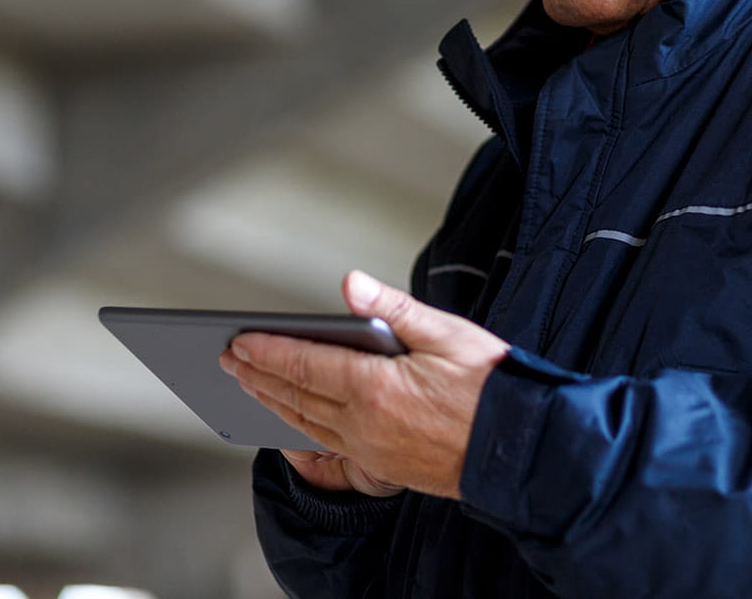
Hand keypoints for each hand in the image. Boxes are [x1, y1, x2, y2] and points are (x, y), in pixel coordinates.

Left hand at [218, 270, 509, 499]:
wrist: (522, 449)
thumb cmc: (493, 386)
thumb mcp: (448, 334)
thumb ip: (393, 309)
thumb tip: (350, 282)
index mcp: (376, 387)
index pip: (306, 363)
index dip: (268, 351)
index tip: (238, 340)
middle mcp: (364, 424)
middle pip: (297, 396)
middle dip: (259, 375)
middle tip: (229, 360)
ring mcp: (371, 450)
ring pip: (307, 425)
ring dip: (274, 402)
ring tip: (250, 385)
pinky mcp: (384, 468)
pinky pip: (328, 451)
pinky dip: (301, 436)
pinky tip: (291, 429)